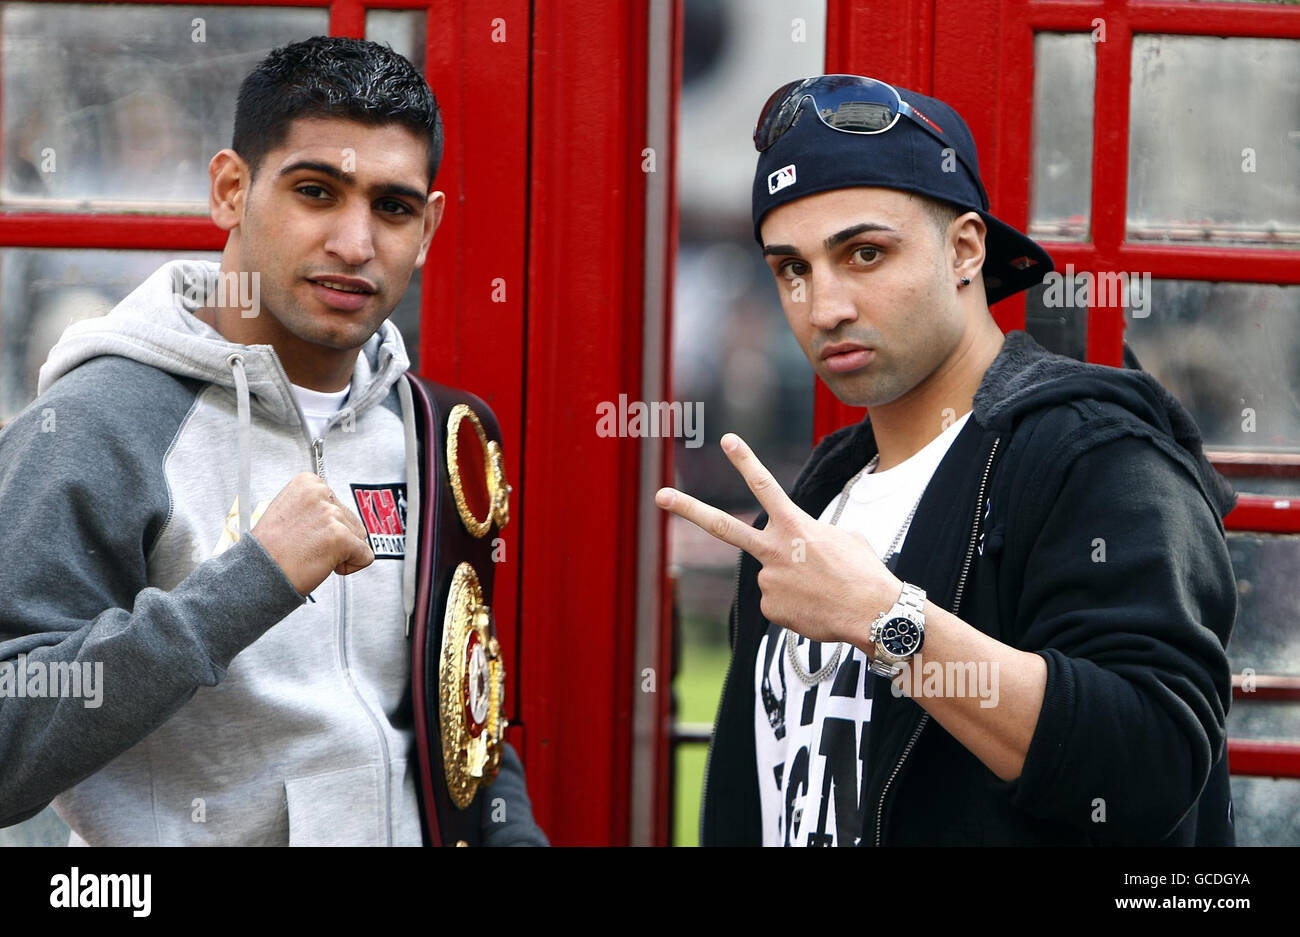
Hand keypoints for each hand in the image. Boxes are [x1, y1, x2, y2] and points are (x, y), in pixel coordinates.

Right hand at [249, 472, 375, 594]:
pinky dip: (351, 566)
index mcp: (308, 482)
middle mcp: (320, 493)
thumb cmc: (271, 550)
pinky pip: (365, 556)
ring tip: (312, 554)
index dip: (326, 526)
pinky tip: (324, 564)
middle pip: (352, 520)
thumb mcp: (290, 511)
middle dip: (336, 539)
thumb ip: (317, 506)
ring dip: (341, 552)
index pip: (339, 505)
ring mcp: (331, 514)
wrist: (259, 575)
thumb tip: (338, 510)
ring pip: (360, 537)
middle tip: (307, 547)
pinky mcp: (341, 537)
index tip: (304, 533)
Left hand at [654, 434, 901, 646]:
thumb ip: (811, 537)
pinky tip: (816, 607)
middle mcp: (774, 550)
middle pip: (723, 526)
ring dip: (792, 580)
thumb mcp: (843, 539)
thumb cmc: (864, 573)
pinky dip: (795, 604)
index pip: (765, 486)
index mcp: (795, 526)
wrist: (874, 614)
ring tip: (822, 590)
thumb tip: (797, 553)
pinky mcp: (769, 607)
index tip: (727, 439)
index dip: (745, 461)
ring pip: (770, 573)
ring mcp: (767, 580)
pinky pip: (777, 601)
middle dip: (689, 509)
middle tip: (660, 495)